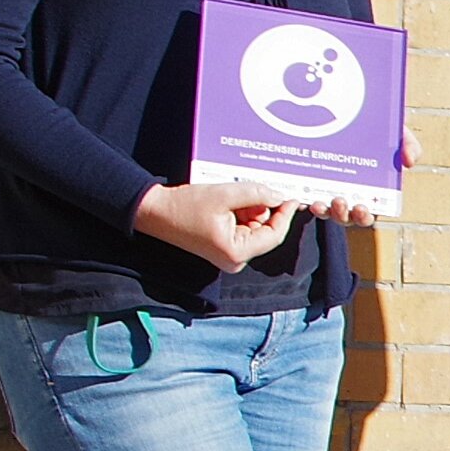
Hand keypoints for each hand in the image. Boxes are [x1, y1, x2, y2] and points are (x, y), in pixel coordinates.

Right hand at [131, 181, 297, 273]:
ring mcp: (230, 255)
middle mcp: (235, 260)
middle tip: (247, 191)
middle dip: (260, 208)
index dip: (285, 214)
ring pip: (255, 227)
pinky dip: (241, 213)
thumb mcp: (225, 194)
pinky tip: (226, 203)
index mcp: (236, 253)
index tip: (292, 197)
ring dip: (249, 209)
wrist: (157, 212)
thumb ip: (257, 194)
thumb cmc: (186, 206)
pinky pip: (243, 228)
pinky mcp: (224, 248)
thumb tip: (280, 196)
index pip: (274, 235)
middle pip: (265, 231)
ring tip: (228, 197)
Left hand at [298, 127, 423, 226]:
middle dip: (343, 215)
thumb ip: (408, 143)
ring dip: (324, 212)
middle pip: (346, 217)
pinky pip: (304, 196)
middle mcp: (350, 193)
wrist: (349, 107)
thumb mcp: (396, 130)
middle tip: (341, 201)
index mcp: (371, 190)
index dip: (364, 216)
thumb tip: (410, 162)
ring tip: (320, 202)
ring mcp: (328, 187)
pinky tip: (300, 197)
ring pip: (326, 212)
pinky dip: (302, 200)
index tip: (362, 208)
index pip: (369, 212)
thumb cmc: (377, 125)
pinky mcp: (310, 179)